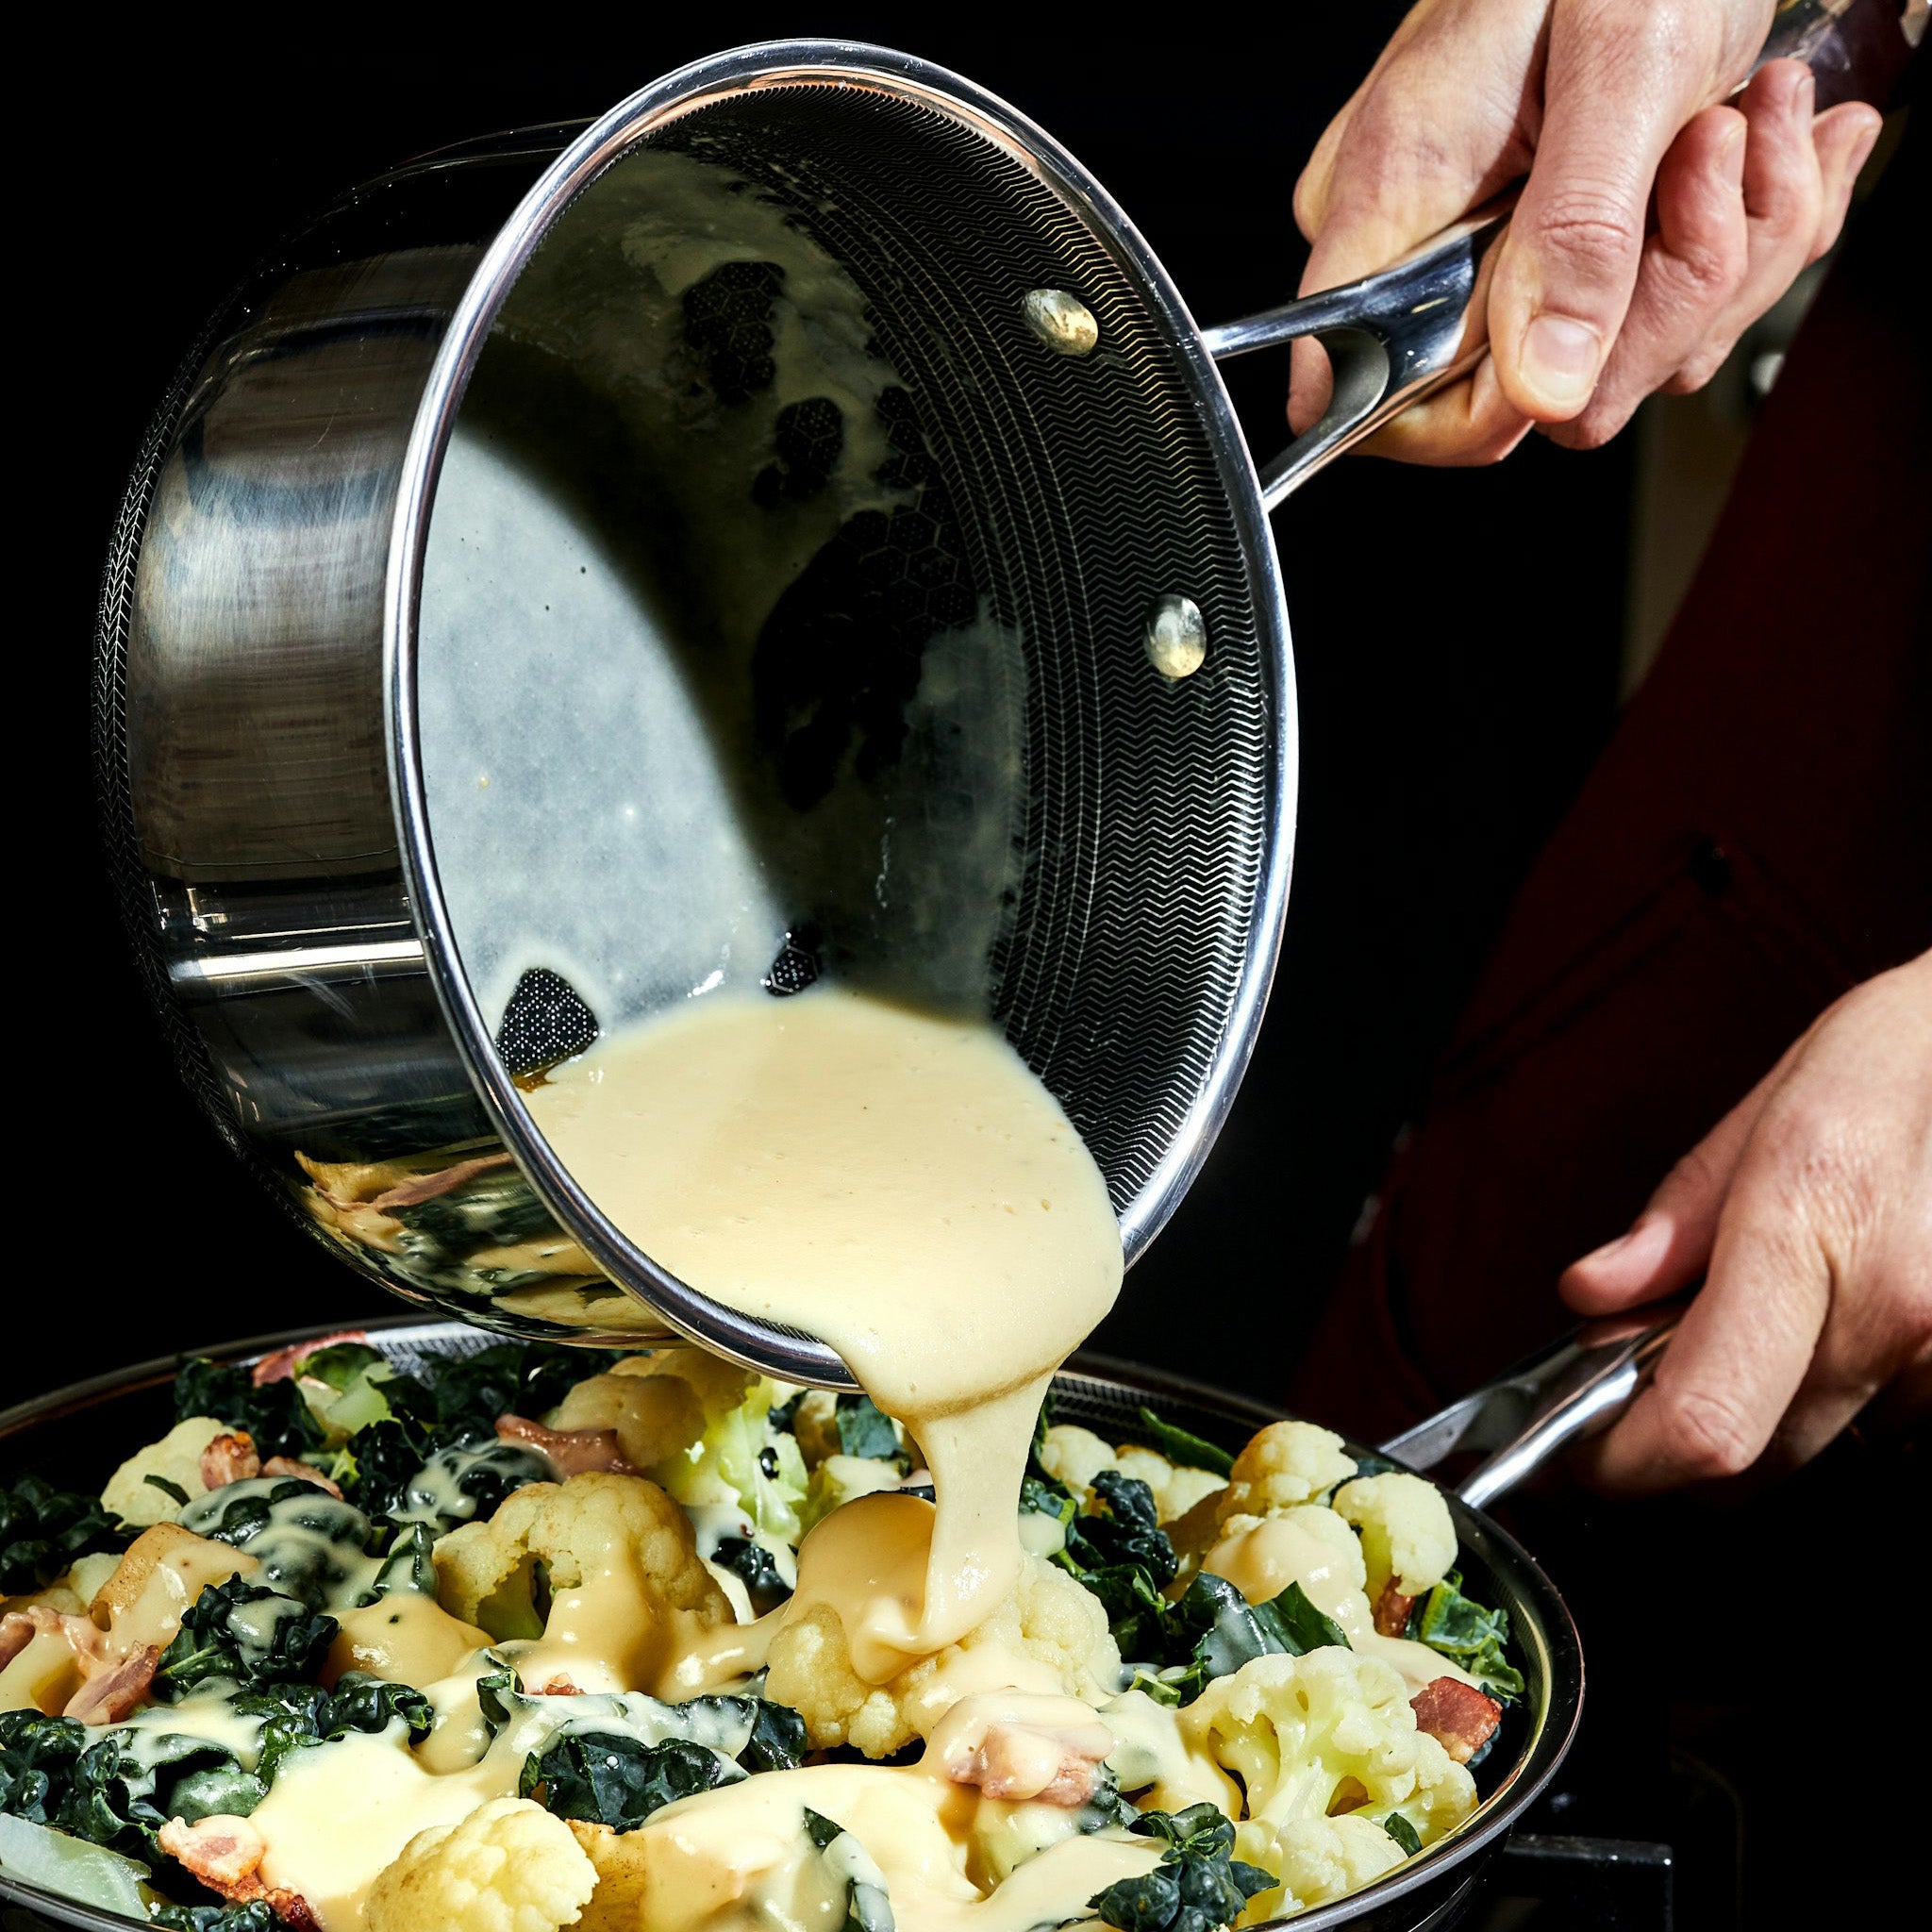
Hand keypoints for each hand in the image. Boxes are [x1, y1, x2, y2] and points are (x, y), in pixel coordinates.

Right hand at [1290, 0, 1883, 461]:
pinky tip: (1763, 135)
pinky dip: (1748, 230)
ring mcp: (1500, 251)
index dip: (1489, 408)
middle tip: (1714, 151)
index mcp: (1392, 199)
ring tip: (1751, 118)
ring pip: (1617, 362)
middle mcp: (1429, 245)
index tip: (1593, 330)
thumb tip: (1542, 391)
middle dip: (1668, 296)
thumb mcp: (1626, 59)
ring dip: (1732, 248)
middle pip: (1528, 396)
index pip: (1373, 397)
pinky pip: (1661, 318)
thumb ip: (1578, 232)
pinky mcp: (1570, 247)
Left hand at [1559, 951, 1931, 1492]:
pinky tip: (1838, 1319)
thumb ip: (1674, 1221)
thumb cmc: (1900, 1060)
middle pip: (1758, 1457)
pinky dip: (1843, 1393)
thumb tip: (1592, 1295)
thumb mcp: (1765, 1110)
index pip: (1707, 1415)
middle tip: (1647, 1388)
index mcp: (1808, 1221)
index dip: (1632, 1461)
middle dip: (1684, 1445)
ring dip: (1771, 1413)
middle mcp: (1894, 1303)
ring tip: (1766, 1319)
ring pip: (1824, 1444)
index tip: (1592, 1454)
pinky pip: (1892, 1420)